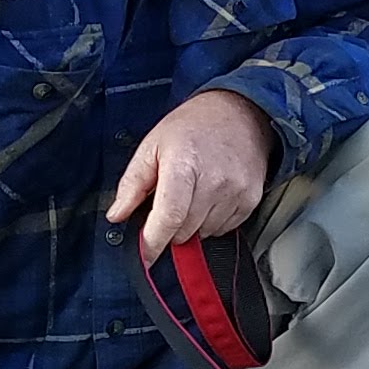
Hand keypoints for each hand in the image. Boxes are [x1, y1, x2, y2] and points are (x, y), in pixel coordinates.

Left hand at [108, 86, 275, 255]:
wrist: (239, 111)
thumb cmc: (193, 127)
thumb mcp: (152, 146)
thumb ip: (132, 183)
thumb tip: (117, 215)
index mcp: (184, 166)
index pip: (169, 217)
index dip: (153, 242)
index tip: (145, 256)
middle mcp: (215, 181)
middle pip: (184, 230)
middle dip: (169, 228)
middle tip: (167, 204)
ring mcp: (236, 192)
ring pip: (203, 233)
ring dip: (191, 225)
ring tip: (191, 195)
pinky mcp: (251, 199)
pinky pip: (224, 229)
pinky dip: (211, 221)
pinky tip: (209, 197)